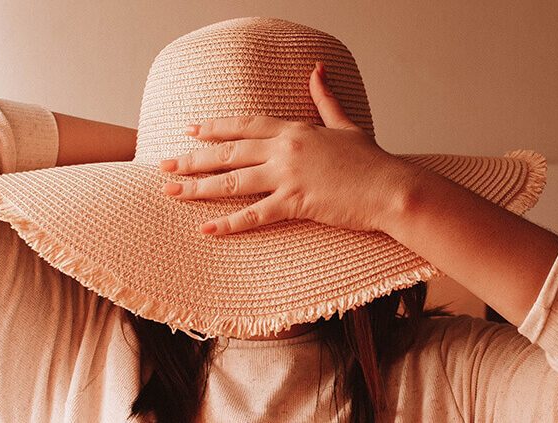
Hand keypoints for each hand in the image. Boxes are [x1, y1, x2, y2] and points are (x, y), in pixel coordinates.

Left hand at [158, 62, 423, 235]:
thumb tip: (317, 69)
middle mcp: (285, 149)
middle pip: (228, 153)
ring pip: (232, 182)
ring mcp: (289, 176)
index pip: (244, 125)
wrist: (393, 188)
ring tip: (170, 191)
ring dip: (197, 187)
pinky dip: (228, 225)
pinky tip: (206, 230)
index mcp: (294, 130)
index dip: (214, 128)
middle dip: (193, 158)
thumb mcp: (346, 124)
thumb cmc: (373, 161)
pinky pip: (254, 215)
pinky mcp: (296, 203)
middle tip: (164, 164)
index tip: (190, 131)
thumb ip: (325, 99)